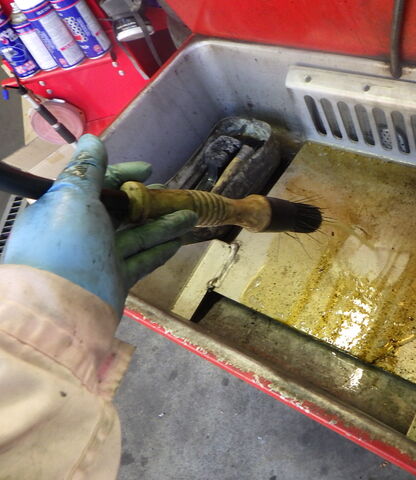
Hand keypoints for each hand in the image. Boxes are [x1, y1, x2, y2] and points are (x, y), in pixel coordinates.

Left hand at [4, 134, 196, 314]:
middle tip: (175, 196)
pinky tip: (180, 240)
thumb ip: (87, 169)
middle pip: (121, 211)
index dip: (124, 174)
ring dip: (164, 224)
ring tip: (191, 215)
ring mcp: (99, 258)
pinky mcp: (114, 280)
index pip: (99, 184)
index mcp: (65, 207)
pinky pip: (141, 260)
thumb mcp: (73, 196)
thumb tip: (91, 139)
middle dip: (149, 202)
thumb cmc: (65, 245)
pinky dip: (160, 250)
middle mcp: (82, 231)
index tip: (149, 169)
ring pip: (136, 236)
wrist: (60, 309)